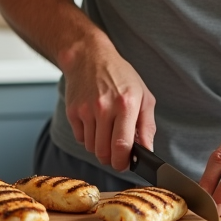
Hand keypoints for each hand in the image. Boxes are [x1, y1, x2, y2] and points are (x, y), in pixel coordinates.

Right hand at [61, 39, 155, 171]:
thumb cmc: (120, 76)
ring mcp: (86, 110)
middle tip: (118, 153)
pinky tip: (95, 124)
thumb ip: (147, 127)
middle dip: (112, 159)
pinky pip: (80, 139)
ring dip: (100, 148)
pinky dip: (88, 138)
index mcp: (126, 104)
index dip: (123, 163)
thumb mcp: (143, 96)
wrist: (89, 56)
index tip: (126, 164)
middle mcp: (104, 108)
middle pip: (104, 153)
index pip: (122, 146)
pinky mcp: (72, 112)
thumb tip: (147, 152)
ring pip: (91, 148)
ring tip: (107, 132)